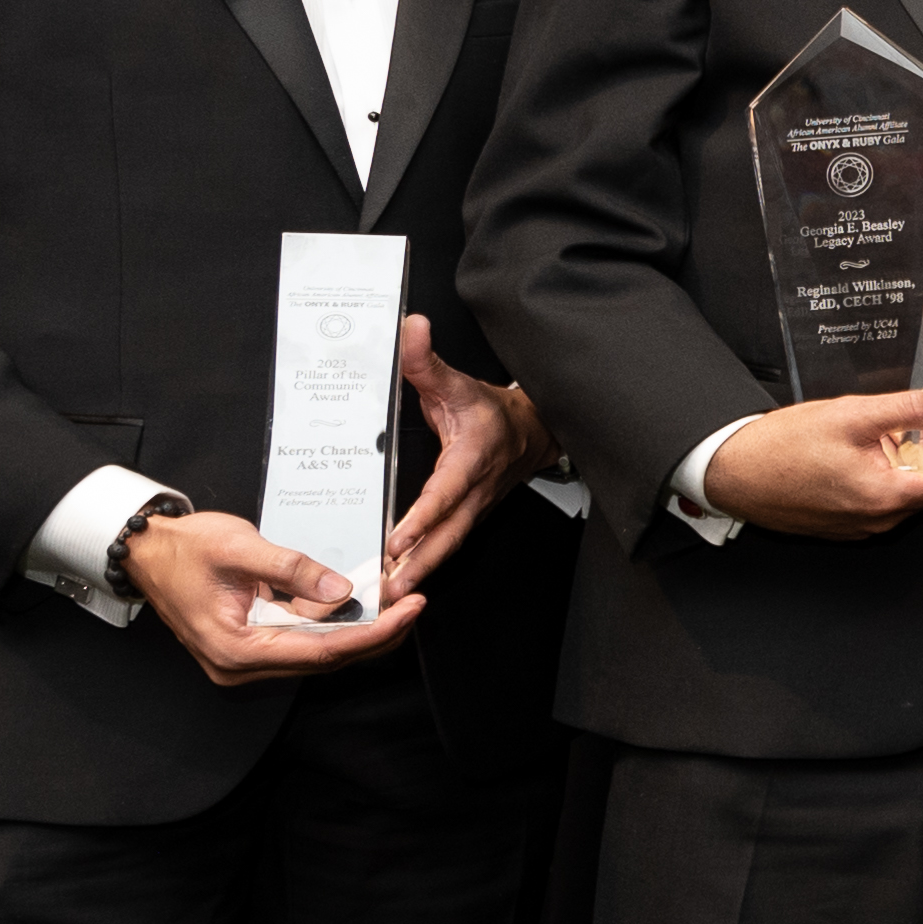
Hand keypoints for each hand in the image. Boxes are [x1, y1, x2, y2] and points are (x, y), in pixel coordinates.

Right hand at [126, 506, 426, 684]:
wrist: (146, 551)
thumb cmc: (183, 549)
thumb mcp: (238, 547)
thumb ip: (291, 569)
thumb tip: (340, 591)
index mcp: (236, 650)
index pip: (322, 651)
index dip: (373, 634)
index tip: (410, 611)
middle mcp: (243, 665)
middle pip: (327, 657)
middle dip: (376, 632)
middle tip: (415, 603)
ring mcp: (248, 658)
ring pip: (320, 650)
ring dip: (360, 628)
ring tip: (397, 600)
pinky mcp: (255, 643)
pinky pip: (305, 638)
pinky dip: (335, 622)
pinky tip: (362, 601)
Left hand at [382, 318, 551, 586]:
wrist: (533, 430)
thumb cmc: (493, 410)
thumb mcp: (458, 381)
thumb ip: (426, 360)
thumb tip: (410, 328)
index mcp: (472, 459)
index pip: (444, 495)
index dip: (422, 520)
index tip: (397, 541)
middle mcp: (476, 492)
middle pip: (448, 537)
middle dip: (418, 566)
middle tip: (389, 590)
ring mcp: (475, 509)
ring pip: (448, 547)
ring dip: (420, 573)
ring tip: (388, 595)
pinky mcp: (470, 517)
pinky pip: (448, 545)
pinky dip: (426, 565)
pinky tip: (400, 579)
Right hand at [702, 388, 922, 536]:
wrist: (730, 472)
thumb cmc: (783, 446)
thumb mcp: (852, 414)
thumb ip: (910, 410)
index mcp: (887, 496)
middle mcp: (878, 521)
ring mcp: (858, 528)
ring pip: (904, 497)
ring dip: (907, 467)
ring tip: (884, 434)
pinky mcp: (840, 527)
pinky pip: (878, 504)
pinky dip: (883, 479)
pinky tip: (860, 454)